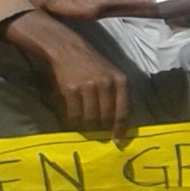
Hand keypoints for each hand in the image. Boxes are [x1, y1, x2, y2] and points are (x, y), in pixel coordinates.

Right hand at [1, 10, 131, 142]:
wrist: (67, 48)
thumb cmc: (91, 63)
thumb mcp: (111, 74)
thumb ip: (116, 95)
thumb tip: (118, 124)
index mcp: (120, 81)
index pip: (123, 112)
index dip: (120, 129)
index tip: (117, 141)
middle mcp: (107, 84)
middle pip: (106, 118)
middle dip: (102, 130)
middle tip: (98, 136)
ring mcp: (89, 87)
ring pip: (90, 119)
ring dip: (87, 127)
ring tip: (85, 127)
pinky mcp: (72, 90)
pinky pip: (74, 115)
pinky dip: (74, 121)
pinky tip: (73, 120)